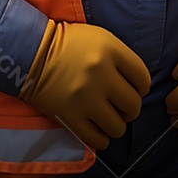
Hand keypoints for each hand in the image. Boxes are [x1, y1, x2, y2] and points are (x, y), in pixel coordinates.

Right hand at [19, 19, 150, 150]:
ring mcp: (86, 98)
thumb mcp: (100, 37)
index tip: (134, 87)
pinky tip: (96, 126)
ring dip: (116, 123)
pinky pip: (99, 140)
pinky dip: (101, 137)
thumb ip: (121, 57)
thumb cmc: (70, 43)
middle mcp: (101, 74)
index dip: (141, 86)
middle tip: (120, 104)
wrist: (34, 53)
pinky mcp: (71, 117)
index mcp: (110, 50)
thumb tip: (138, 85)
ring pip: (118, 127)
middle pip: (133, 105)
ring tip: (107, 115)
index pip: (143, 77)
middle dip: (130, 107)